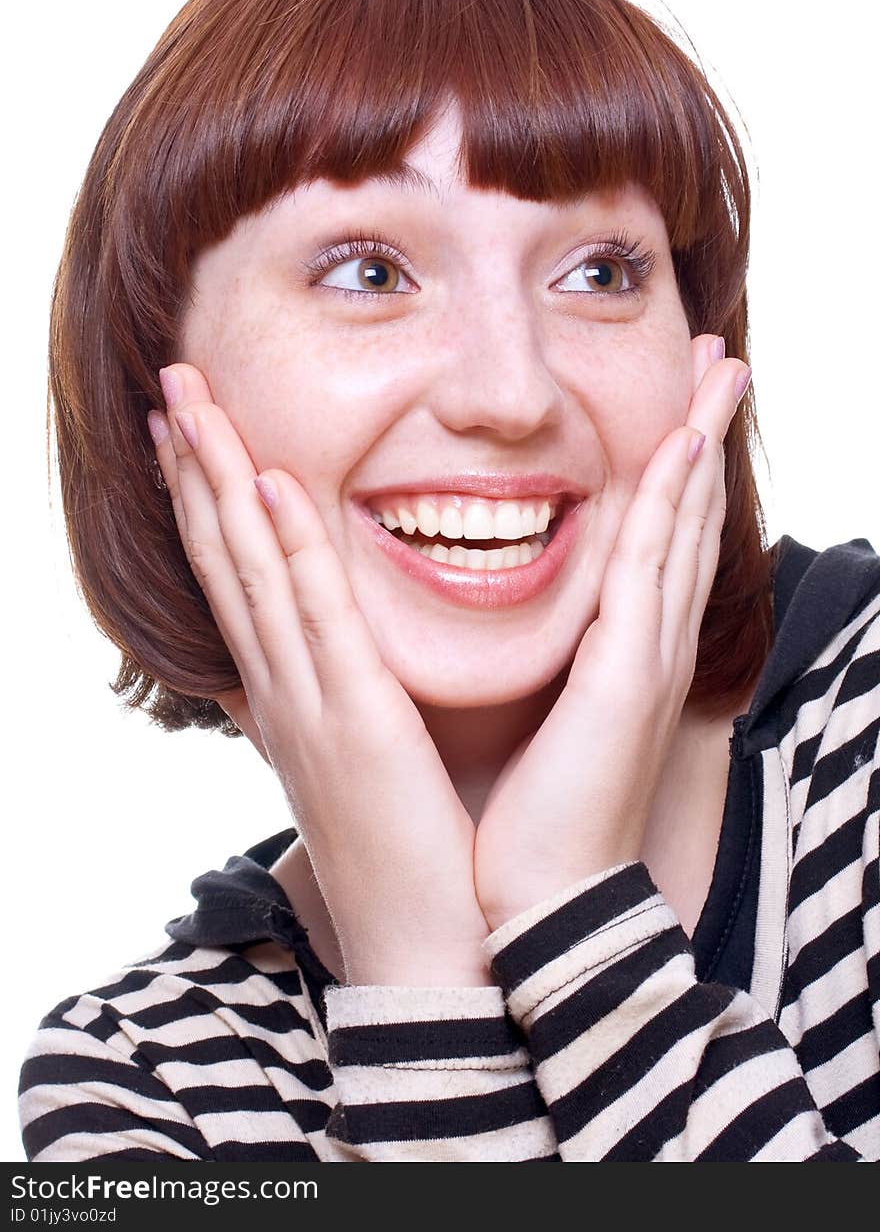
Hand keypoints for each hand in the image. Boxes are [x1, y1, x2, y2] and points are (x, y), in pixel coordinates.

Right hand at [148, 363, 490, 984]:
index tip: (188, 433)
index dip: (205, 501)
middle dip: (193, 467)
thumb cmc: (407, 853)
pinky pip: (314, 617)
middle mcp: (280, 690)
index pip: (234, 579)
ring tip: (191, 403)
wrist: (428, 947)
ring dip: (218, 481)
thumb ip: (332, 704)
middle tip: (171, 385)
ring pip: (250, 570)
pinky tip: (266, 485)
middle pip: (224, 557)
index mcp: (287, 696)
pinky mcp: (354, 720)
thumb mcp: (354, 764)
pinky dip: (286, 550)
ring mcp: (307, 703)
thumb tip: (318, 662)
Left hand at [473, 336, 751, 930]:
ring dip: (702, 440)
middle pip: (682, 515)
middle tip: (727, 359)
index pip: (649, 537)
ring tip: (724, 368)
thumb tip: (487, 619)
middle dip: (704, 433)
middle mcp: (643, 644)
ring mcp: (646, 657)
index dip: (671, 467)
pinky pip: (649, 569)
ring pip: (680, 525)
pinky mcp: (628, 677)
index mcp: (617, 652)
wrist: (531, 904)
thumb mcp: (529, 720)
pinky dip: (671, 503)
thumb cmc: (522, 819)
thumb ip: (530, 664)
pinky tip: (683, 445)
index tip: (680, 403)